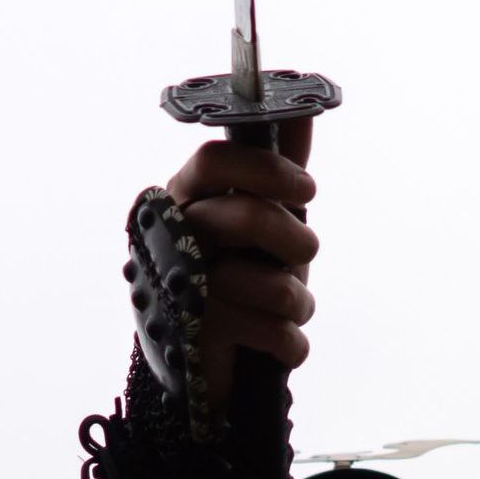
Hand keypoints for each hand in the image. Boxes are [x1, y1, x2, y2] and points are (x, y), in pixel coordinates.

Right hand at [164, 129, 319, 396]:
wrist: (207, 366)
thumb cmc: (238, 279)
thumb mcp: (264, 222)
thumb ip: (279, 171)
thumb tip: (305, 112)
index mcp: (183, 200)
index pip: (213, 160)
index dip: (266, 169)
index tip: (307, 189)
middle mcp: (171, 239)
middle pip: (243, 216)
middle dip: (293, 238)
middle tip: (307, 250)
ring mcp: (179, 289)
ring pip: (264, 283)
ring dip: (296, 301)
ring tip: (289, 308)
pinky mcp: (194, 339)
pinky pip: (270, 331)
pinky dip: (289, 343)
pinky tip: (279, 344)